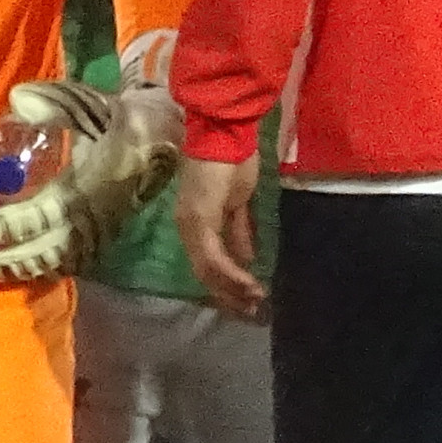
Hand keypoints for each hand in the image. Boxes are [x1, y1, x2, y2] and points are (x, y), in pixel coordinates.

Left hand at [0, 79, 180, 281]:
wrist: (165, 138)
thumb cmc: (121, 122)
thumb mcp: (89, 106)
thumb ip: (52, 104)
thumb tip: (16, 101)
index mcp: (84, 185)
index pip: (42, 215)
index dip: (12, 224)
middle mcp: (92, 215)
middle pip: (49, 249)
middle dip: (15, 259)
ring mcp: (103, 229)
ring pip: (63, 261)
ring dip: (30, 270)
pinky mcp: (109, 235)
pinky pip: (80, 261)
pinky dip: (54, 269)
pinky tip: (34, 270)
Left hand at [176, 151, 266, 319]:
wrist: (225, 133)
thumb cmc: (233, 160)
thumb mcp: (239, 202)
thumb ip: (240, 230)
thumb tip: (247, 258)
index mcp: (194, 222)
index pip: (206, 263)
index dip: (226, 283)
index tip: (247, 297)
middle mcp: (187, 227)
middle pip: (204, 273)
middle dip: (229, 293)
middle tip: (251, 309)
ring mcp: (191, 225)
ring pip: (208, 271)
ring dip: (232, 289)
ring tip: (254, 300)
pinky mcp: (200, 221)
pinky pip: (214, 258)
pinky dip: (233, 275)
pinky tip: (250, 284)